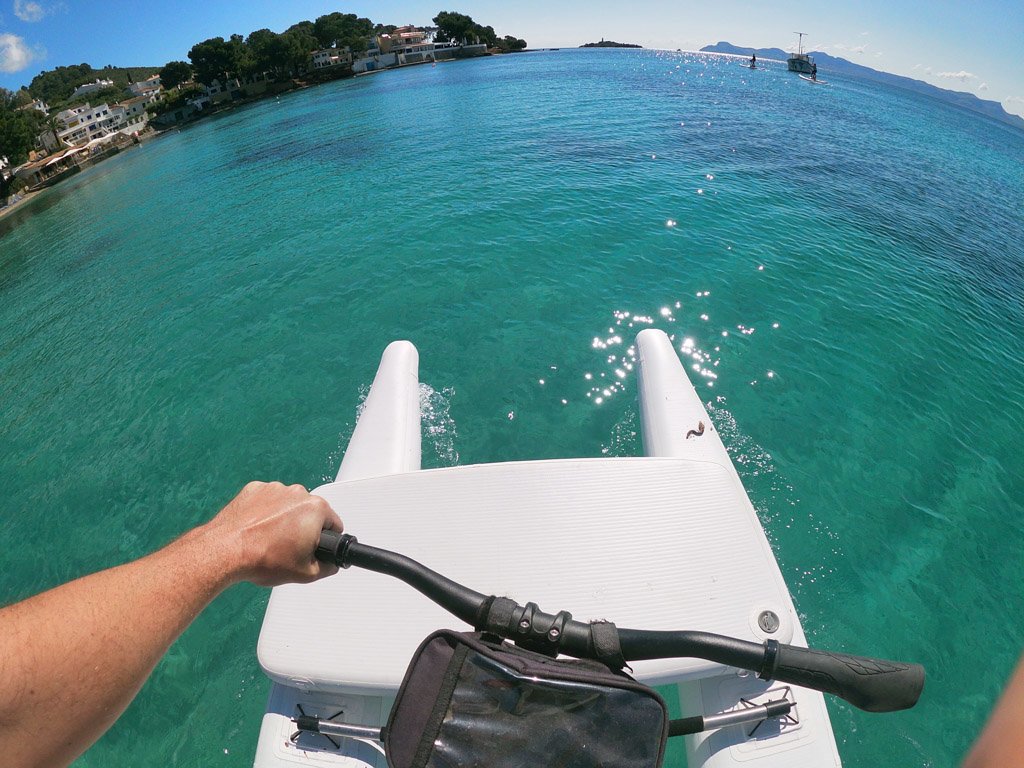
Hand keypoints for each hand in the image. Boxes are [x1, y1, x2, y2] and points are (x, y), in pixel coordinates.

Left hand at [201, 481, 343, 586]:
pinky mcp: (254, 490)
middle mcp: (297, 493)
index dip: (325, 540)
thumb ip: (328, 567)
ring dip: (283, 519)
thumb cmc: (261, 558)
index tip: (313, 548)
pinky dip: (264, 513)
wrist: (225, 551)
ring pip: (288, 506)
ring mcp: (274, 489)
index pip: (334, 523)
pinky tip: (257, 530)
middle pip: (310, 512)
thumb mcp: (306, 574)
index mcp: (315, 509)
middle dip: (303, 528)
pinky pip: (266, 501)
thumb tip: (330, 564)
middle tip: (289, 548)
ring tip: (269, 541)